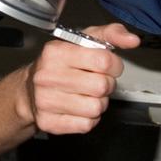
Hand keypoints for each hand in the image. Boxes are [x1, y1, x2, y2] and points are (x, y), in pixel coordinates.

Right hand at [20, 23, 139, 134]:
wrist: (28, 90)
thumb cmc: (60, 64)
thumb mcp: (82, 42)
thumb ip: (110, 35)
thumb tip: (132, 40)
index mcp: (56, 52)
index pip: (104, 60)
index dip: (114, 65)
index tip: (107, 66)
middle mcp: (48, 76)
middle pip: (102, 86)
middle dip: (106, 85)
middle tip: (95, 81)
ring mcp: (46, 100)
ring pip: (96, 108)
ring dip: (98, 103)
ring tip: (86, 95)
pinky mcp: (49, 122)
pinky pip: (87, 124)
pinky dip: (88, 119)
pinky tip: (77, 108)